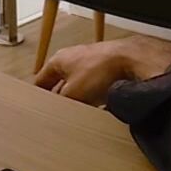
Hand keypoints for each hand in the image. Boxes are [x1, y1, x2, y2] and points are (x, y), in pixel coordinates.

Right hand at [31, 35, 170, 105]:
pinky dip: (98, 97)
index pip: (41, 79)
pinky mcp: (110, 69)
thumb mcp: (72, 92)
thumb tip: (56, 112)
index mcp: (59, 59)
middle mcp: (75, 58)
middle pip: (62, 83)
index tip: (37, 105)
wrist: (132, 60)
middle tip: (62, 112)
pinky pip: (99, 87)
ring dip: (82, 98)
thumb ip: (61, 103)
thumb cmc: (100, 68)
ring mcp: (94, 62)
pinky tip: (102, 107)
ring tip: (84, 111)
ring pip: (81, 86)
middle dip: (63, 98)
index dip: (39, 94)